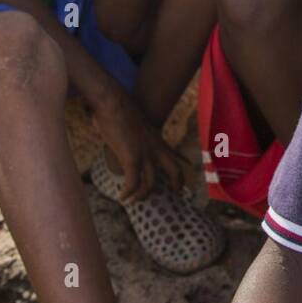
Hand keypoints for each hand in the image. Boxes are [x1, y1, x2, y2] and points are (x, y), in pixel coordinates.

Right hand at [89, 83, 185, 201]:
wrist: (114, 102)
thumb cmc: (119, 110)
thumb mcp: (133, 123)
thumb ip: (133, 133)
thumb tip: (124, 138)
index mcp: (157, 139)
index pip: (175, 154)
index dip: (183, 163)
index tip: (188, 168)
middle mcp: (155, 148)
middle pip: (174, 170)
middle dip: (178, 183)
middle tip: (178, 193)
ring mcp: (145, 154)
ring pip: (151, 183)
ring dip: (142, 194)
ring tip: (134, 200)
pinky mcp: (132, 158)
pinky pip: (133, 183)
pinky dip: (128, 192)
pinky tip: (122, 197)